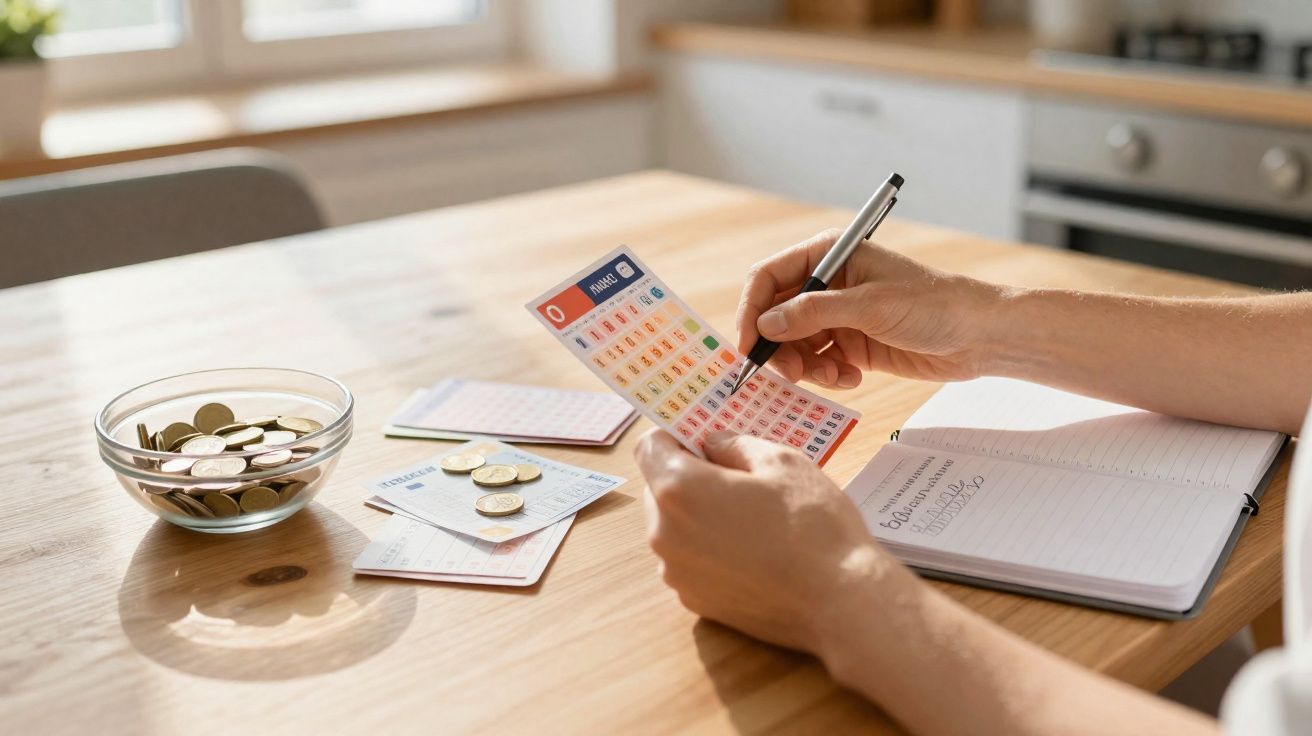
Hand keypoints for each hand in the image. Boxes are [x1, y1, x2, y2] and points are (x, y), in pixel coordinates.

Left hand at [633, 428, 917, 653]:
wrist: (839, 602)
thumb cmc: (813, 525)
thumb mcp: (781, 462)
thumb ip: (734, 444)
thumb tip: (712, 443)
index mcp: (679, 489)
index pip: (649, 447)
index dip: (675, 437)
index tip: (704, 440)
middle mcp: (664, 533)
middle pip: (658, 489)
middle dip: (688, 477)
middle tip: (737, 478)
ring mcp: (676, 572)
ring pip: (673, 527)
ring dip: (697, 515)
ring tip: (749, 518)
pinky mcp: (693, 601)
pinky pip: (689, 560)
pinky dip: (708, 550)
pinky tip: (751, 552)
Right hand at [736, 229, 1009, 387]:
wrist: (980, 336)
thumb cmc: (934, 305)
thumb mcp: (871, 306)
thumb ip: (814, 313)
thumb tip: (765, 325)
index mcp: (830, 255)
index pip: (769, 277)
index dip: (752, 310)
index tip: (748, 345)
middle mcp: (828, 284)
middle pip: (776, 315)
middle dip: (779, 347)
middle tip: (791, 375)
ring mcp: (839, 316)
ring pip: (795, 345)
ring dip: (805, 366)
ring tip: (833, 376)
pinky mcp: (851, 344)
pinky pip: (819, 362)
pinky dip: (827, 375)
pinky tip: (853, 377)